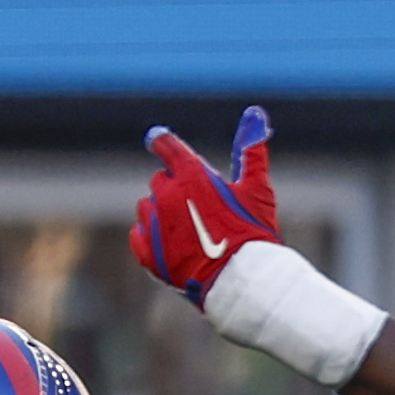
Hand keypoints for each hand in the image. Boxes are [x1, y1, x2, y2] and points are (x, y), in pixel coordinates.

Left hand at [130, 106, 280, 303]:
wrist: (241, 283)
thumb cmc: (252, 234)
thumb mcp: (257, 190)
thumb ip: (252, 151)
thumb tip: (255, 112)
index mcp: (191, 175)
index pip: (166, 146)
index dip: (161, 142)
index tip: (157, 140)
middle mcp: (167, 195)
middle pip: (160, 181)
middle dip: (175, 188)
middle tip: (200, 208)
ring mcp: (155, 225)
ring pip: (148, 207)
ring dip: (162, 212)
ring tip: (188, 230)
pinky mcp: (148, 253)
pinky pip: (138, 235)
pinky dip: (150, 235)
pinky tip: (169, 244)